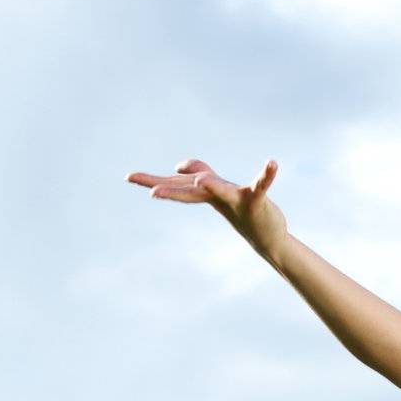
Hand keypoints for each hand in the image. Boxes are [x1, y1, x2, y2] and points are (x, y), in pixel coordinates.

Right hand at [124, 156, 288, 264]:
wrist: (268, 238)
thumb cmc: (242, 210)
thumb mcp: (217, 189)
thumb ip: (199, 174)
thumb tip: (179, 167)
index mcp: (205, 193)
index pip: (176, 183)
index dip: (153, 179)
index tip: (128, 177)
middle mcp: (217, 195)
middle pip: (189, 189)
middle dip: (169, 189)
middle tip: (150, 191)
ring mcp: (235, 199)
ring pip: (220, 190)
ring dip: (212, 185)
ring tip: (202, 180)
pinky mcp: (256, 201)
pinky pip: (261, 185)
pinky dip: (267, 174)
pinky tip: (272, 163)